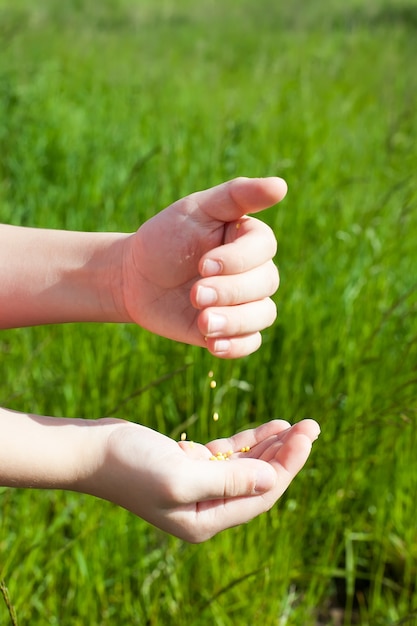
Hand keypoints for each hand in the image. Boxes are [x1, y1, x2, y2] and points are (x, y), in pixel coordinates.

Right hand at [87, 418, 319, 542]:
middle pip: (259, 481)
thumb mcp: (181, 476)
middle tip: (312, 426)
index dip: (288, 466)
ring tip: (298, 425)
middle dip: (287, 454)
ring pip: (248, 466)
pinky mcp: (190, 464)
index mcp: (206, 520)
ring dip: (272, 445)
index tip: (306, 436)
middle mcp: (206, 507)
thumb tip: (271, 481)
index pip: (261, 495)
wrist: (93, 450)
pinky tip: (270, 427)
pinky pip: (230, 454)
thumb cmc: (131, 465)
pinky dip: (249, 441)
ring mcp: (199, 485)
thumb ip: (228, 480)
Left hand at [121, 177, 286, 357]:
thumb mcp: (195, 210)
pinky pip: (250, 343)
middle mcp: (253, 271)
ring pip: (263, 316)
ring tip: (203, 323)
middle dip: (230, 291)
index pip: (264, 249)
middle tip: (194, 294)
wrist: (135, 277)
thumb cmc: (165, 238)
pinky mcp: (231, 330)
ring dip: (235, 322)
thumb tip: (281, 186)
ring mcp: (244, 303)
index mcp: (249, 239)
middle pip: (266, 283)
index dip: (237, 260)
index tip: (202, 265)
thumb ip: (236, 196)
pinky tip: (211, 344)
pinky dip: (236, 346)